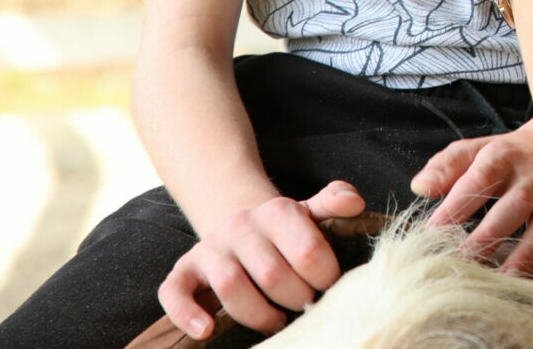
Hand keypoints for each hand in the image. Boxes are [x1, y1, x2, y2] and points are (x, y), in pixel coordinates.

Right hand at [159, 181, 364, 337]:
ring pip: (231, 286)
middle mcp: (241, 226)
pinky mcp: (184, 271)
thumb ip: (335, 203)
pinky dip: (188, 315)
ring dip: (257, 315)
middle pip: (272, 274)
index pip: (308, 250)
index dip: (324, 277)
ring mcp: (210, 249)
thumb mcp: (311, 212)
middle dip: (295, 299)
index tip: (329, 287)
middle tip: (305, 307)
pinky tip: (207, 330)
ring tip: (276, 321)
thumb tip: (356, 202)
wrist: (242, 225)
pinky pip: (176, 292)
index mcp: (277, 211)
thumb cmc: (285, 229)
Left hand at [411, 119, 532, 285]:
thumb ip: (444, 167)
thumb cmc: (500, 155)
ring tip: (503, 280)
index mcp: (502, 156)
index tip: (433, 232)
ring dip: (525, 255)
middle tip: (463, 262)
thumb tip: (420, 187)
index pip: (478, 180)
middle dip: (488, 237)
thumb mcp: (470, 150)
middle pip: (512, 206)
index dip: (456, 205)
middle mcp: (531, 175)